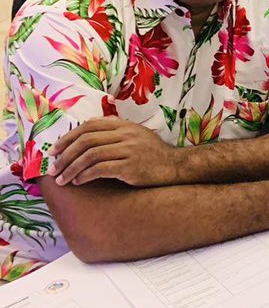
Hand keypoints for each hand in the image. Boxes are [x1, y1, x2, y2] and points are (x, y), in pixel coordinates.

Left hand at [49, 118, 180, 186]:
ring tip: (62, 180)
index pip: (89, 126)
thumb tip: (85, 134)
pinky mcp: (131, 167)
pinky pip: (100, 169)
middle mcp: (126, 134)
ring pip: (90, 155)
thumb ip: (114, 132)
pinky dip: (85, 176)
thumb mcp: (135, 135)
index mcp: (124, 125)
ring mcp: (129, 149)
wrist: (175, 167)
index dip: (68, 137)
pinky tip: (79, 182)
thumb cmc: (152, 154)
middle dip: (65, 155)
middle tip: (54, 169)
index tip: (55, 151)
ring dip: (71, 168)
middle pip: (86, 140)